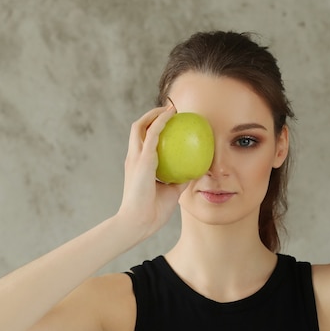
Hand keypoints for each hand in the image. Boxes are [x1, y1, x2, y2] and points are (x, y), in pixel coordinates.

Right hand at [117, 104, 187, 239]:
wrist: (138, 223)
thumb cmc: (153, 212)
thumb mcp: (171, 192)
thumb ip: (180, 179)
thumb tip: (196, 170)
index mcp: (138, 167)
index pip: (142, 142)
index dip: (152, 130)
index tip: (168, 123)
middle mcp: (133, 158)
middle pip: (138, 129)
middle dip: (151, 115)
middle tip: (169, 109)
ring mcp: (135, 158)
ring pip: (140, 126)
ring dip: (154, 113)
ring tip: (170, 107)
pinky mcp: (142, 160)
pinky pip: (152, 134)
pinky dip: (160, 121)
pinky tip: (171, 114)